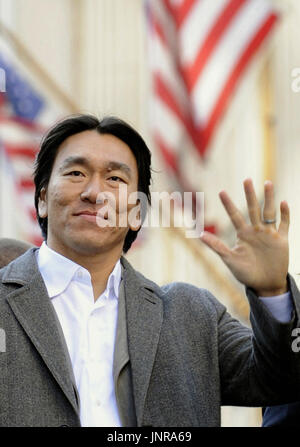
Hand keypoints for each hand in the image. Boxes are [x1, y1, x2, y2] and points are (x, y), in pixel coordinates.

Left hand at [200, 179, 288, 296]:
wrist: (265, 285)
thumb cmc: (246, 274)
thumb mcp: (229, 260)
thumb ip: (216, 246)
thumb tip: (199, 235)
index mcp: (243, 234)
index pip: (235, 215)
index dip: (228, 204)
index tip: (221, 192)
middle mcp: (256, 231)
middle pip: (253, 209)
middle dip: (250, 195)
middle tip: (246, 179)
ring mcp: (269, 234)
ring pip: (269, 212)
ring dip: (269, 198)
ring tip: (267, 183)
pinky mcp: (282, 241)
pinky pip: (284, 224)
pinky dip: (285, 215)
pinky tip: (283, 203)